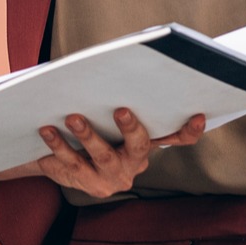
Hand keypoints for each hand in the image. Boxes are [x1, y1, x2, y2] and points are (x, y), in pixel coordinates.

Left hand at [28, 108, 205, 197]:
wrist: (58, 160)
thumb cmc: (92, 127)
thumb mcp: (107, 116)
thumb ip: (116, 98)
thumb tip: (118, 60)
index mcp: (146, 143)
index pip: (176, 138)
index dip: (189, 130)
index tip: (197, 115)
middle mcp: (134, 163)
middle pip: (139, 146)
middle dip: (131, 128)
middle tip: (121, 109)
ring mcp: (112, 176)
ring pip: (102, 155)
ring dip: (87, 135)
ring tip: (72, 117)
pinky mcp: (88, 184)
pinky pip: (72, 164)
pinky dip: (58, 144)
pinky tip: (47, 130)